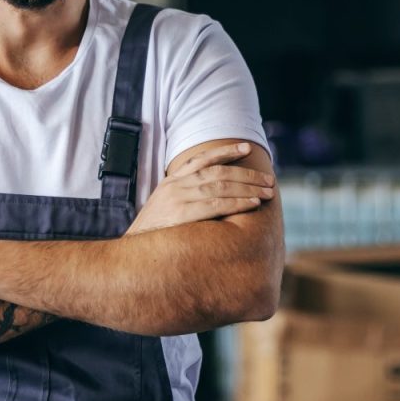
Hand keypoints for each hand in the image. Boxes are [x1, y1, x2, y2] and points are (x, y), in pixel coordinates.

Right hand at [127, 142, 276, 235]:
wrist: (131, 251)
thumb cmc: (152, 234)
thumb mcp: (164, 208)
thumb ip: (184, 198)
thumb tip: (211, 198)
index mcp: (171, 181)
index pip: (202, 159)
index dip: (226, 152)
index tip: (246, 148)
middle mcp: (176, 186)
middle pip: (218, 172)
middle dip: (246, 175)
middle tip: (269, 180)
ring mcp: (178, 199)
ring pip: (220, 186)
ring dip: (248, 188)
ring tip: (268, 192)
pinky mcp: (182, 215)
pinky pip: (216, 205)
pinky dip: (237, 203)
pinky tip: (253, 204)